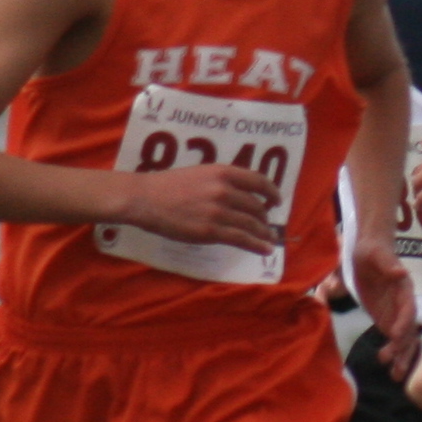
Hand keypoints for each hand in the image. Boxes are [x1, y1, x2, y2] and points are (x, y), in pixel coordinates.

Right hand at [114, 163, 280, 250]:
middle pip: (256, 206)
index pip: (258, 180)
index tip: (276, 200)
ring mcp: (218, 211)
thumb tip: (240, 194)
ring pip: (251, 224)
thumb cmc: (168, 186)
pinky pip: (242, 239)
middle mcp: (224, 190)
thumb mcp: (199, 173)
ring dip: (264, 233)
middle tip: (266, 224)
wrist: (145, 199)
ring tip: (269, 239)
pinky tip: (265, 250)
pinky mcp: (211, 231)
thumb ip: (220, 181)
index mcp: (222, 172)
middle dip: (265, 217)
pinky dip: (257, 245)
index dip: (272, 192)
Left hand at [351, 232, 419, 377]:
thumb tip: (400, 272)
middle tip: (396, 367)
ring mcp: (396, 314)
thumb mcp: (377, 254)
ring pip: (403, 339)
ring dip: (400, 357)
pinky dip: (392, 352)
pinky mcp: (387, 319)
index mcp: (404, 290)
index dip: (403, 322)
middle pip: (408, 329)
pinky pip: (392, 339)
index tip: (396, 336)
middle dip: (404, 349)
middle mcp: (404, 305)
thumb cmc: (373, 251)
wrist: (370, 252)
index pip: (407, 309)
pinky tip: (387, 365)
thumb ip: (388, 265)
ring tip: (395, 376)